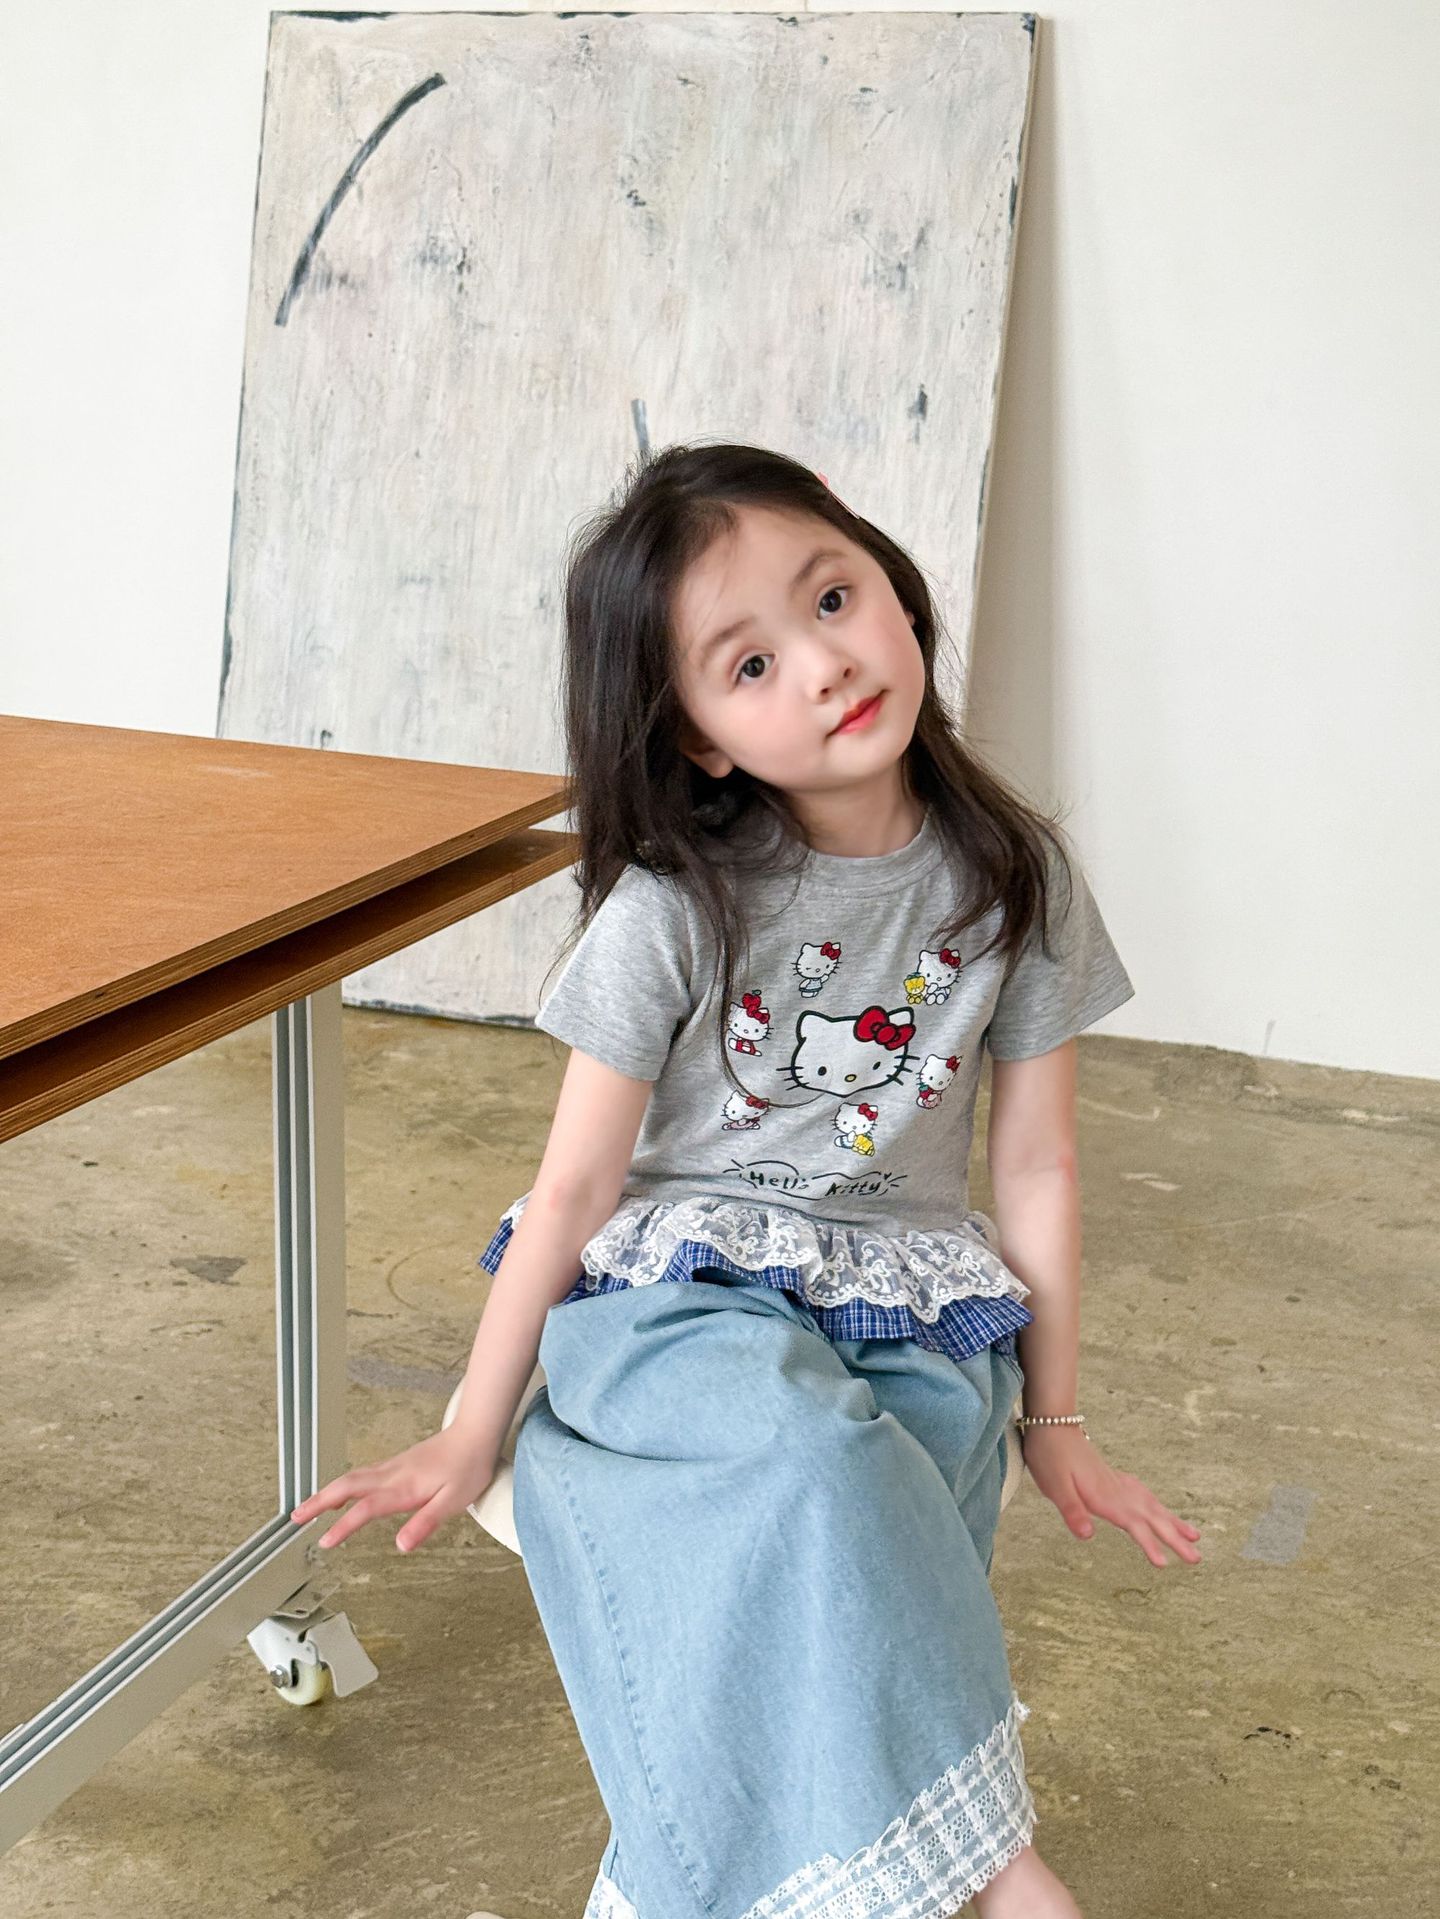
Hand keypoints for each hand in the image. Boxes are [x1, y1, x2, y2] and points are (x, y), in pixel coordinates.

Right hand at [289, 1426, 500, 1553]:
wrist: (476, 1434)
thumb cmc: (468, 1468)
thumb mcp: (454, 1502)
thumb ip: (426, 1523)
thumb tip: (401, 1545)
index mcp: (403, 1487)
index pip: (365, 1508)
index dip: (342, 1526)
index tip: (324, 1541)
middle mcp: (392, 1475)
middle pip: (346, 1486)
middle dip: (317, 1502)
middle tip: (295, 1518)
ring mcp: (393, 1467)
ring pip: (351, 1478)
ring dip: (326, 1492)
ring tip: (307, 1507)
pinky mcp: (397, 1464)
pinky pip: (362, 1473)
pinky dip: (343, 1484)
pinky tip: (342, 1492)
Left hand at [1020, 1427, 1201, 1567]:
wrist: (1052, 1424)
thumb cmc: (1050, 1455)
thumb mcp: (1054, 1486)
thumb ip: (1072, 1511)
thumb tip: (1088, 1536)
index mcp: (1104, 1497)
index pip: (1133, 1524)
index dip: (1149, 1544)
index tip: (1163, 1564)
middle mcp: (1117, 1491)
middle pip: (1152, 1517)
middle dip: (1175, 1538)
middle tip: (1196, 1558)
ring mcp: (1118, 1483)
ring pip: (1152, 1505)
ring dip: (1174, 1521)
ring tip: (1195, 1535)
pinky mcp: (1113, 1478)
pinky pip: (1144, 1494)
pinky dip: (1158, 1505)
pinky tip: (1161, 1510)